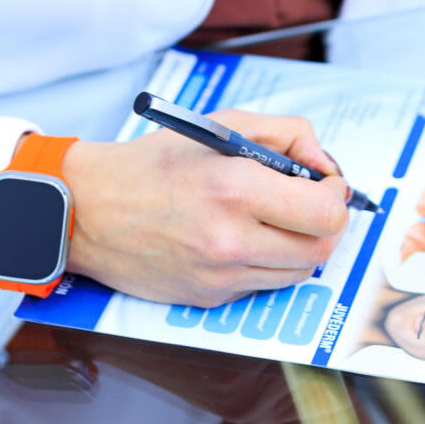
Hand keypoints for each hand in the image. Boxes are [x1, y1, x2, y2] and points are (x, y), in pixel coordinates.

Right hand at [62, 109, 349, 305]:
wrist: (87, 210)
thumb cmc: (155, 163)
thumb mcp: (222, 126)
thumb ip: (287, 135)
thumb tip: (324, 166)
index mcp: (236, 190)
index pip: (326, 213)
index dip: (336, 195)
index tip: (326, 184)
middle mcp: (231, 240)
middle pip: (320, 249)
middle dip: (326, 224)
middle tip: (310, 204)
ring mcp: (220, 276)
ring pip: (298, 273)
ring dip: (300, 246)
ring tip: (275, 220)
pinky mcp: (210, 297)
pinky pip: (264, 285)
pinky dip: (268, 263)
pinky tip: (245, 239)